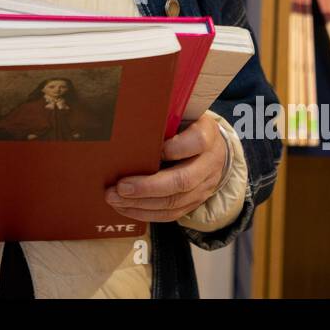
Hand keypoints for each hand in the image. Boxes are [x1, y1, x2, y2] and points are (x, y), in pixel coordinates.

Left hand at [104, 115, 225, 222]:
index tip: (155, 149)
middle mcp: (209, 163)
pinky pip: (171, 214)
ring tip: (115, 199)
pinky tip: (126, 208)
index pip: (197, 141)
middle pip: (182, 180)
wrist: (213, 150)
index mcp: (207, 135)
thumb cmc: (187, 128)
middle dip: (147, 187)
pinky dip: (145, 213)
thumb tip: (128, 123)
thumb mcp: (181, 115)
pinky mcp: (194, 203)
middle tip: (120, 187)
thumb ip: (162, 118)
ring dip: (141, 204)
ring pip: (174, 202)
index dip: (175, 148)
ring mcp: (203, 186)